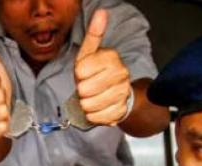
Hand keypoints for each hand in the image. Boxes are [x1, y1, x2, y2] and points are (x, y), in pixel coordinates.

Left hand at [75, 9, 131, 124]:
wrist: (115, 92)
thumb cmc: (96, 72)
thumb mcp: (90, 53)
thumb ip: (94, 34)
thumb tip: (102, 12)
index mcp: (111, 58)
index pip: (80, 71)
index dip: (79, 74)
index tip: (85, 72)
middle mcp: (120, 74)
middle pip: (84, 90)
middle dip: (81, 91)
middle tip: (88, 87)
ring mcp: (122, 93)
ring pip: (90, 105)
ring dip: (86, 104)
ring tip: (92, 97)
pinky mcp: (121, 111)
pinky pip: (97, 117)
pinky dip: (93, 115)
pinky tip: (98, 107)